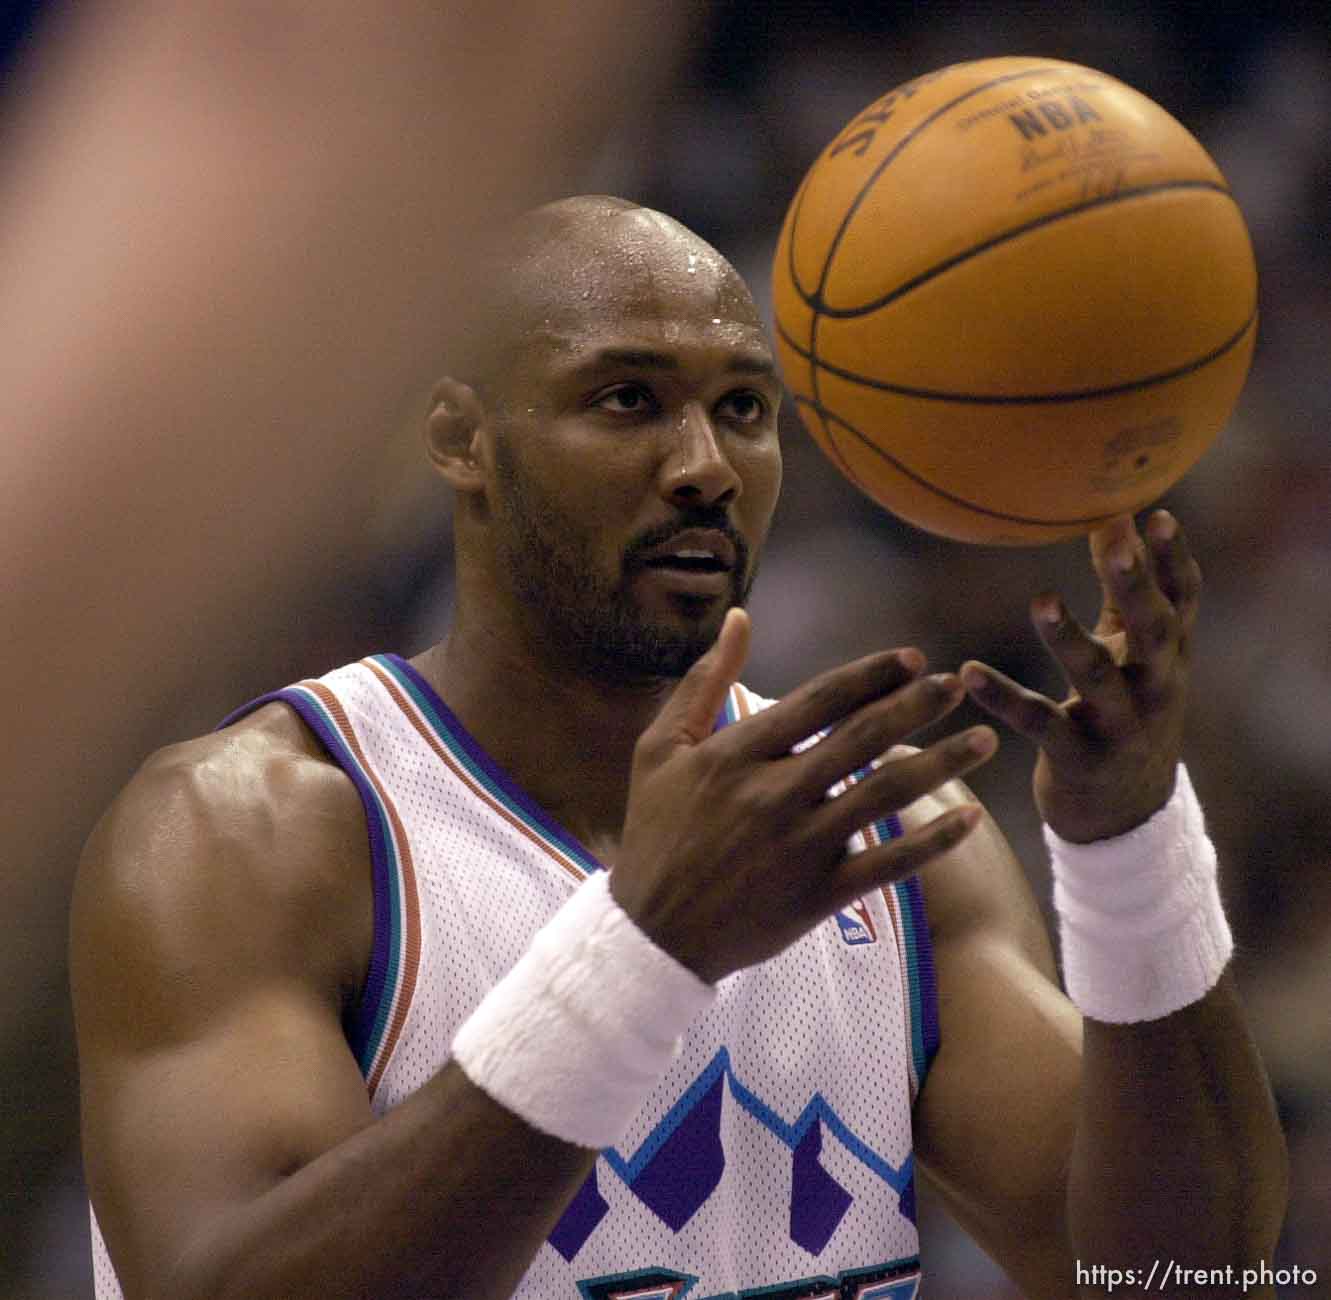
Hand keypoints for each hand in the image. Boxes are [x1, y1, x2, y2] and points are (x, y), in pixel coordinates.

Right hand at [611, 608, 995, 982]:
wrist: (651, 934)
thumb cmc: (654, 832)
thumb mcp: (659, 748)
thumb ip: (703, 682)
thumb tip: (739, 619)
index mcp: (737, 753)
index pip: (820, 700)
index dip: (872, 674)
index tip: (914, 658)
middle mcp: (773, 794)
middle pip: (863, 738)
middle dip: (918, 706)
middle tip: (959, 684)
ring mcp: (799, 847)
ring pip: (886, 796)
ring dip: (942, 763)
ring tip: (985, 739)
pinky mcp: (817, 895)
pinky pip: (887, 863)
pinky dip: (933, 841)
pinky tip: (969, 817)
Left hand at [960, 510, 1200, 842]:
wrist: (1126, 815)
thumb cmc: (1126, 711)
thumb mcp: (1135, 655)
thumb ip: (1125, 593)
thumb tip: (1116, 515)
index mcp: (1168, 654)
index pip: (1181, 599)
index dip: (1173, 558)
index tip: (1157, 513)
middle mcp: (1154, 687)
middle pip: (1152, 630)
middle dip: (1136, 586)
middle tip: (1116, 543)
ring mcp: (1119, 725)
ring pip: (1097, 677)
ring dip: (1069, 639)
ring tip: (1042, 600)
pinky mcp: (1078, 758)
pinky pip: (1038, 723)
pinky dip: (1003, 697)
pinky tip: (967, 670)